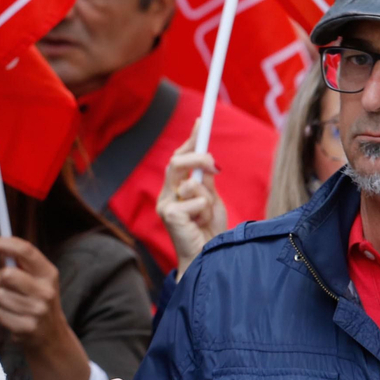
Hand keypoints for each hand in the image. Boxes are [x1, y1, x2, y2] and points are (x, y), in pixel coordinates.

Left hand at [0, 237, 70, 347]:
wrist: (52, 337)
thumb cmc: (37, 301)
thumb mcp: (36, 279)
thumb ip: (19, 263)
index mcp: (49, 274)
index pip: (25, 250)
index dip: (3, 244)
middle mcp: (46, 291)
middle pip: (7, 274)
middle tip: (5, 285)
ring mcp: (38, 311)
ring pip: (0, 295)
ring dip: (1, 299)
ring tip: (14, 305)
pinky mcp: (28, 328)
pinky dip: (2, 315)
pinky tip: (15, 319)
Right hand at [157, 122, 226, 275]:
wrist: (207, 258)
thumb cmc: (209, 232)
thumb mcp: (211, 200)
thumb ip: (206, 181)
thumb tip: (207, 158)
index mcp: (174, 190)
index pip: (178, 158)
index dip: (189, 140)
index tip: (201, 122)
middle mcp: (166, 195)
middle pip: (176, 162)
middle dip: (198, 159)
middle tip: (214, 166)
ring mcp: (165, 205)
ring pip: (190, 183)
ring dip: (207, 198)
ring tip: (206, 216)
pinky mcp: (169, 216)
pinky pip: (195, 200)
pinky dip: (205, 210)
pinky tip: (201, 224)